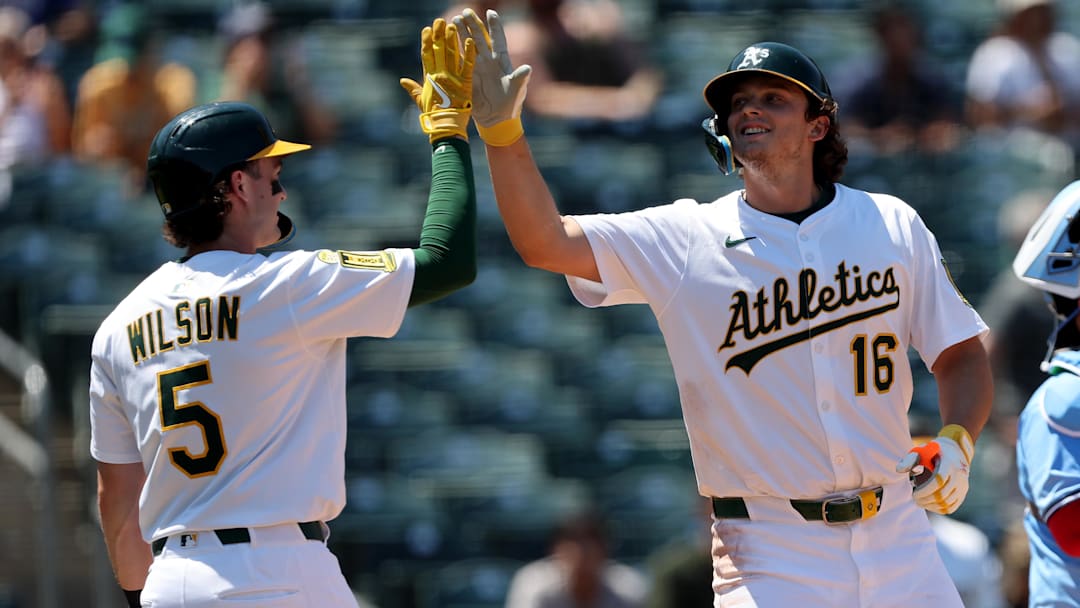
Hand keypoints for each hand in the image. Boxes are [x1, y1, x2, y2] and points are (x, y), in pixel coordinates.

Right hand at [400, 18, 475, 141]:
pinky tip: (470, 41)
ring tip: (452, 25)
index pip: (426, 55)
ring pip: (452, 54)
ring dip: (452, 39)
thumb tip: (402, 80)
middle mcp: (440, 74)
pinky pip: (468, 65)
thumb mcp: (420, 100)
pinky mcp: (465, 83)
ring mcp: (452, 78)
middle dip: (439, 35)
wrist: (446, 126)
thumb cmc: (433, 115)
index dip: (426, 41)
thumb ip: (412, 88)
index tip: (427, 29)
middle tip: (440, 20)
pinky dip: (469, 53)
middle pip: (438, 50)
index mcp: (429, 77)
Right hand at [453, 8, 531, 145]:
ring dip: (461, 34)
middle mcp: (488, 61)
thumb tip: (527, 68)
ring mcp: (476, 68)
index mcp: (502, 62)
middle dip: (473, 25)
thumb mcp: (517, 92)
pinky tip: (446, 41)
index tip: (490, 12)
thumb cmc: (511, 105)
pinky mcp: (467, 77)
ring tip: (454, 20)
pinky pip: (459, 61)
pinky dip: (453, 51)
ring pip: (468, 46)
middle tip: (465, 12)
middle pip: (480, 39)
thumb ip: (520, 79)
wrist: (497, 120)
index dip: (494, 26)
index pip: (498, 39)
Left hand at [895, 424, 973, 514]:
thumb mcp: (922, 450)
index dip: (925, 490)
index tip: (914, 493)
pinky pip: (951, 507)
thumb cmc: (933, 452)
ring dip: (930, 505)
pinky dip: (938, 509)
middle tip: (915, 499)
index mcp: (949, 463)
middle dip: (925, 500)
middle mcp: (959, 476)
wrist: (955, 452)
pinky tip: (928, 504)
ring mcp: (963, 486)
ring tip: (920, 501)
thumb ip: (910, 459)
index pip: (939, 481)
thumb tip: (899, 470)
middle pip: (942, 495)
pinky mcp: (963, 493)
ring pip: (946, 504)